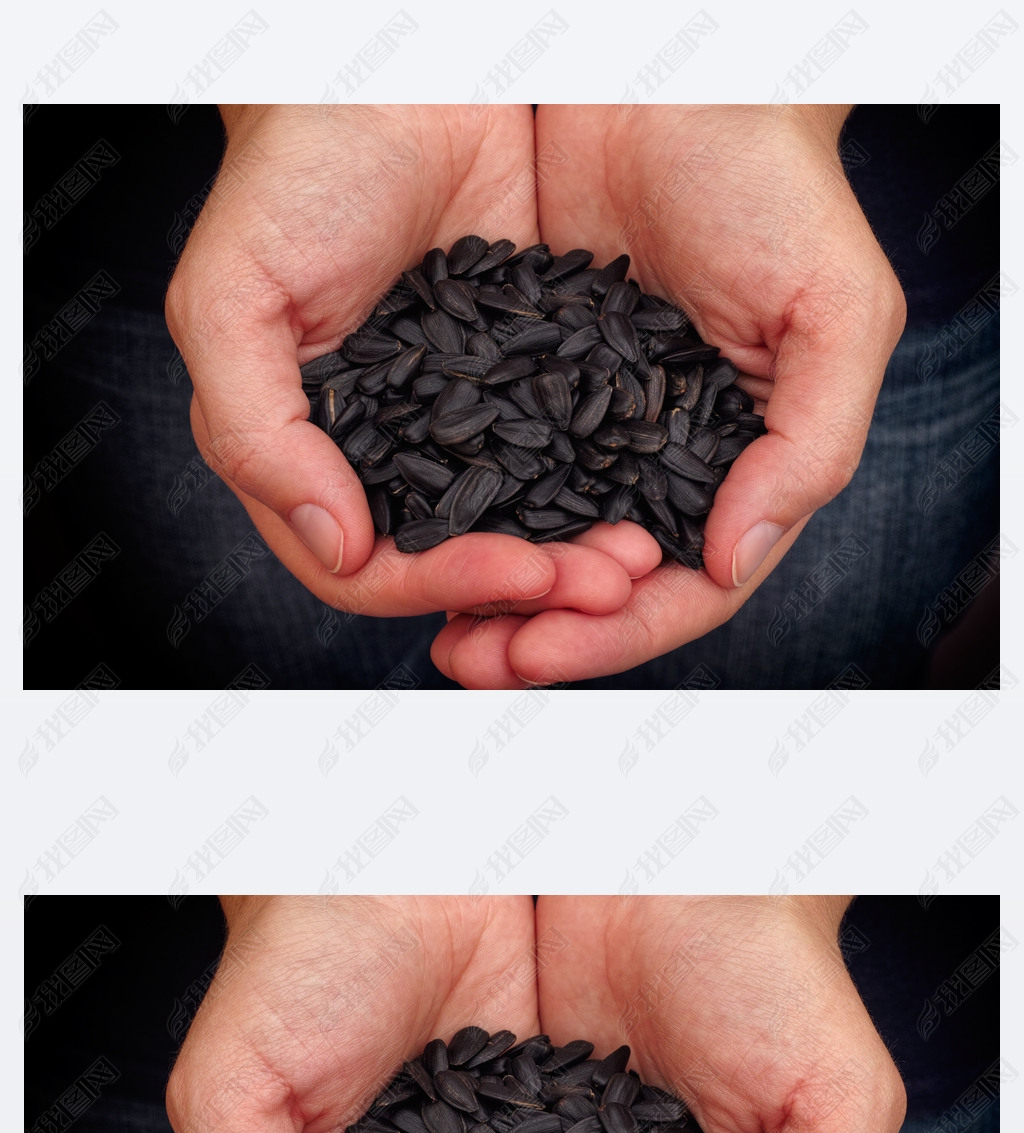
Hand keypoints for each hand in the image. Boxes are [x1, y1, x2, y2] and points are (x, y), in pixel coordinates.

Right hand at [165, 106, 635, 623]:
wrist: (399, 75)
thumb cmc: (296, 172)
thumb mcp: (232, 299)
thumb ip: (255, 431)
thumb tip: (336, 544)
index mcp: (307, 457)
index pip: (365, 569)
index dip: (440, 584)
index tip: (519, 570)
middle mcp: (385, 456)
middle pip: (452, 564)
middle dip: (528, 583)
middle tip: (607, 583)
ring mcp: (460, 424)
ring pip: (517, 527)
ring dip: (576, 556)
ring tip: (639, 559)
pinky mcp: (528, 382)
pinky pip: (568, 460)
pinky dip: (606, 491)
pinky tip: (653, 507)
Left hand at [430, 105, 906, 685]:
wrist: (675, 80)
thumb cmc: (776, 184)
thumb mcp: (834, 311)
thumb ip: (807, 446)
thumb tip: (732, 563)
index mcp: (742, 468)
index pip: (687, 588)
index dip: (616, 633)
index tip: (538, 652)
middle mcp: (662, 464)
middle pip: (602, 585)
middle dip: (538, 632)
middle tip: (467, 660)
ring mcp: (590, 429)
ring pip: (540, 542)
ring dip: (491, 594)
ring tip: (437, 629)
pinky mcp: (525, 381)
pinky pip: (489, 468)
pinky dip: (460, 516)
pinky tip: (414, 544)